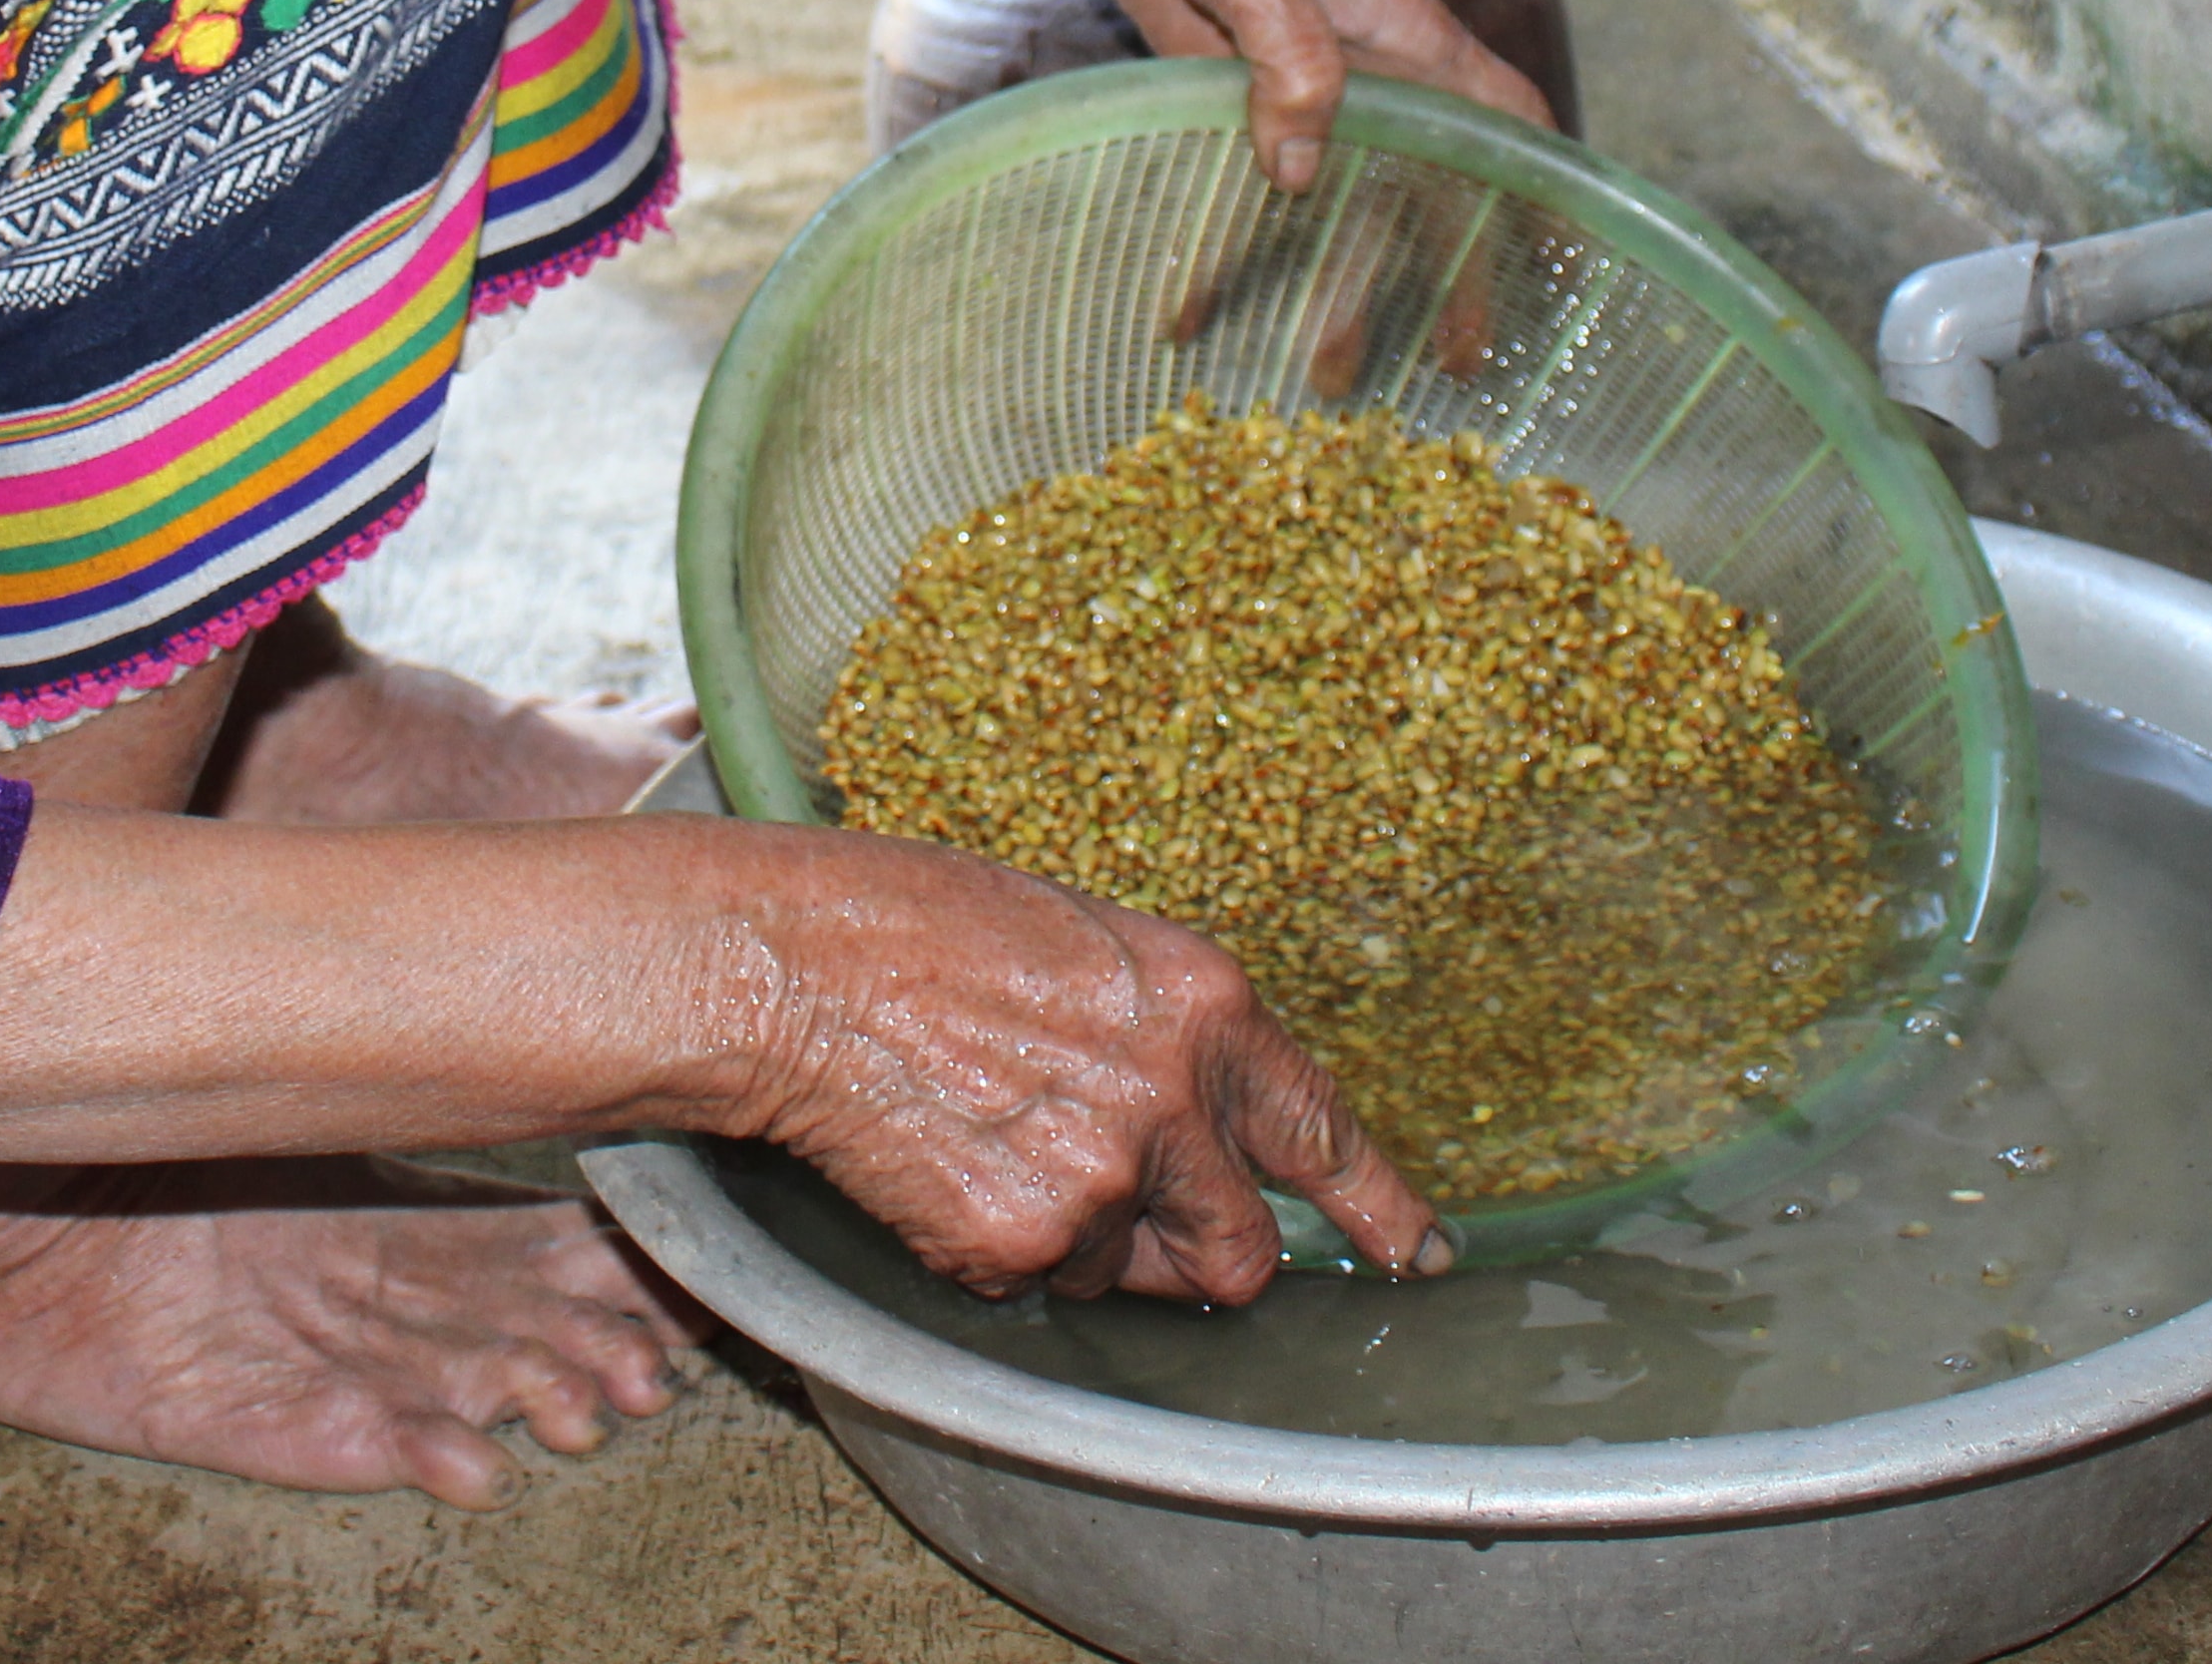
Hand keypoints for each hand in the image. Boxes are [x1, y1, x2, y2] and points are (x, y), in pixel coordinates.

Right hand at [727, 827, 1446, 1302]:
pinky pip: (1031, 1286)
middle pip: (1240, 1250)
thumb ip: (1166, 1032)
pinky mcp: (1019, 1241)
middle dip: (1199, 1257)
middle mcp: (1177, 1095)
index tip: (1418, 1255)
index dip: (1378, 1207)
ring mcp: (1101, 1177)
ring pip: (1126, 1273)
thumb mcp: (1086, 943)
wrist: (793, 966)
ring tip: (992, 1143)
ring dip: (1081, 1244)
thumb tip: (1200, 1108)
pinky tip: (939, 1166)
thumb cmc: (917, 926)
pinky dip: (990, 1251)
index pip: (1322, 1129)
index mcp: (1206, 1003)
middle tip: (1137, 1225)